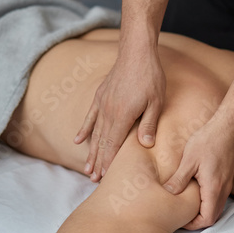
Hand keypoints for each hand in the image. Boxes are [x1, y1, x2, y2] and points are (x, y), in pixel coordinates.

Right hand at [74, 49, 165, 181]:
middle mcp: (108, 113)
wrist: (136, 52)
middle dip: (98, 163)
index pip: (112, 146)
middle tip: (93, 180)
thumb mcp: (156, 102)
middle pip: (101, 143)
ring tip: (86, 169)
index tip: (104, 178)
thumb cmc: (150, 77)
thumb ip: (148, 124)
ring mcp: (102, 104)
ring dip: (91, 152)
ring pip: (94, 134)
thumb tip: (145, 145)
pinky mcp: (100, 97)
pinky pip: (89, 117)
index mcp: (122, 116)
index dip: (108, 163)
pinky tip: (77, 141)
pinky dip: (83, 130)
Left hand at [163, 118, 233, 229]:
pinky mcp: (227, 178)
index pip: (207, 219)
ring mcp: (227, 184)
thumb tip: (168, 193)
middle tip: (182, 216)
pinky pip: (218, 198)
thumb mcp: (189, 160)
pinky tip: (195, 193)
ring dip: (203, 211)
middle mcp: (223, 190)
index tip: (181, 220)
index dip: (193, 225)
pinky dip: (207, 202)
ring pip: (216, 208)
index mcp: (214, 188)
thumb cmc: (209, 140)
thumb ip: (179, 179)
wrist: (228, 126)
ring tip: (187, 206)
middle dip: (198, 221)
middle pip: (213, 217)